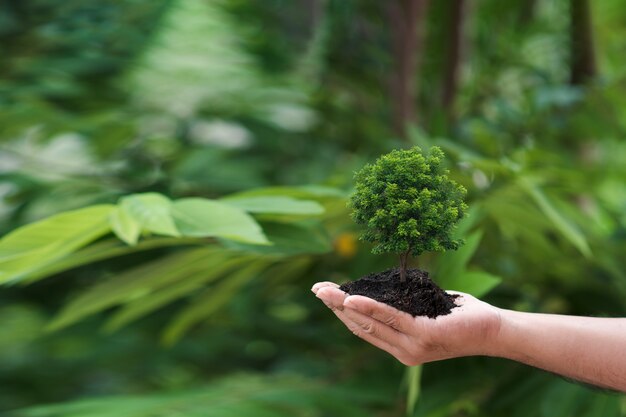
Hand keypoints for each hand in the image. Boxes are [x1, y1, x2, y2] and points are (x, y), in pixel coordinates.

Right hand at [312, 282, 501, 364]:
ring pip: (370, 322)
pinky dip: (369, 307)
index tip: (325, 294)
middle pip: (360, 326)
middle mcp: (402, 350)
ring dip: (345, 305)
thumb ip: (405, 306)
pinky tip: (353, 298)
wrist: (494, 330)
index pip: (364, 329)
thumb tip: (386, 287)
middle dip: (335, 307)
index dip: (341, 312)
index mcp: (401, 346)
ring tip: (326, 291)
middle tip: (317, 289)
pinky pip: (391, 318)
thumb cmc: (462, 317)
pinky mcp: (423, 336)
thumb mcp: (427, 310)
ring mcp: (412, 346)